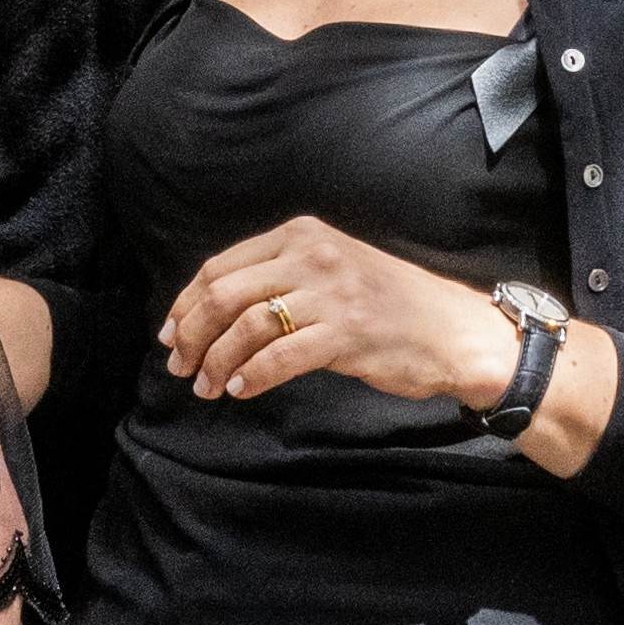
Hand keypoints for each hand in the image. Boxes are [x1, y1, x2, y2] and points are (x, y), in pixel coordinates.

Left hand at [160, 216, 519, 414]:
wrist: (453, 330)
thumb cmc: (390, 306)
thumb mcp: (332, 269)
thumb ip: (281, 277)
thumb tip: (215, 312)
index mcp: (302, 234)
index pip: (221, 267)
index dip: (186, 303)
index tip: (170, 334)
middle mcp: (313, 255)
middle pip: (224, 294)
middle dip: (192, 334)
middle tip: (179, 366)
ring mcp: (330, 292)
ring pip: (245, 327)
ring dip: (216, 362)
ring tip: (207, 387)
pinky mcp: (346, 331)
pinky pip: (279, 356)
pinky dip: (251, 376)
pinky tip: (241, 390)